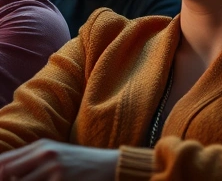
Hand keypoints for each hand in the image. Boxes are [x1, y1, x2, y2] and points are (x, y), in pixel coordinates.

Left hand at [0, 139, 117, 180]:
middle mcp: (44, 154)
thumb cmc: (79, 162)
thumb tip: (4, 172)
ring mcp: (53, 168)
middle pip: (6, 173)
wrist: (108, 165)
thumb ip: (30, 160)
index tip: (2, 179)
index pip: (3, 161)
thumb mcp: (55, 154)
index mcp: (40, 146)